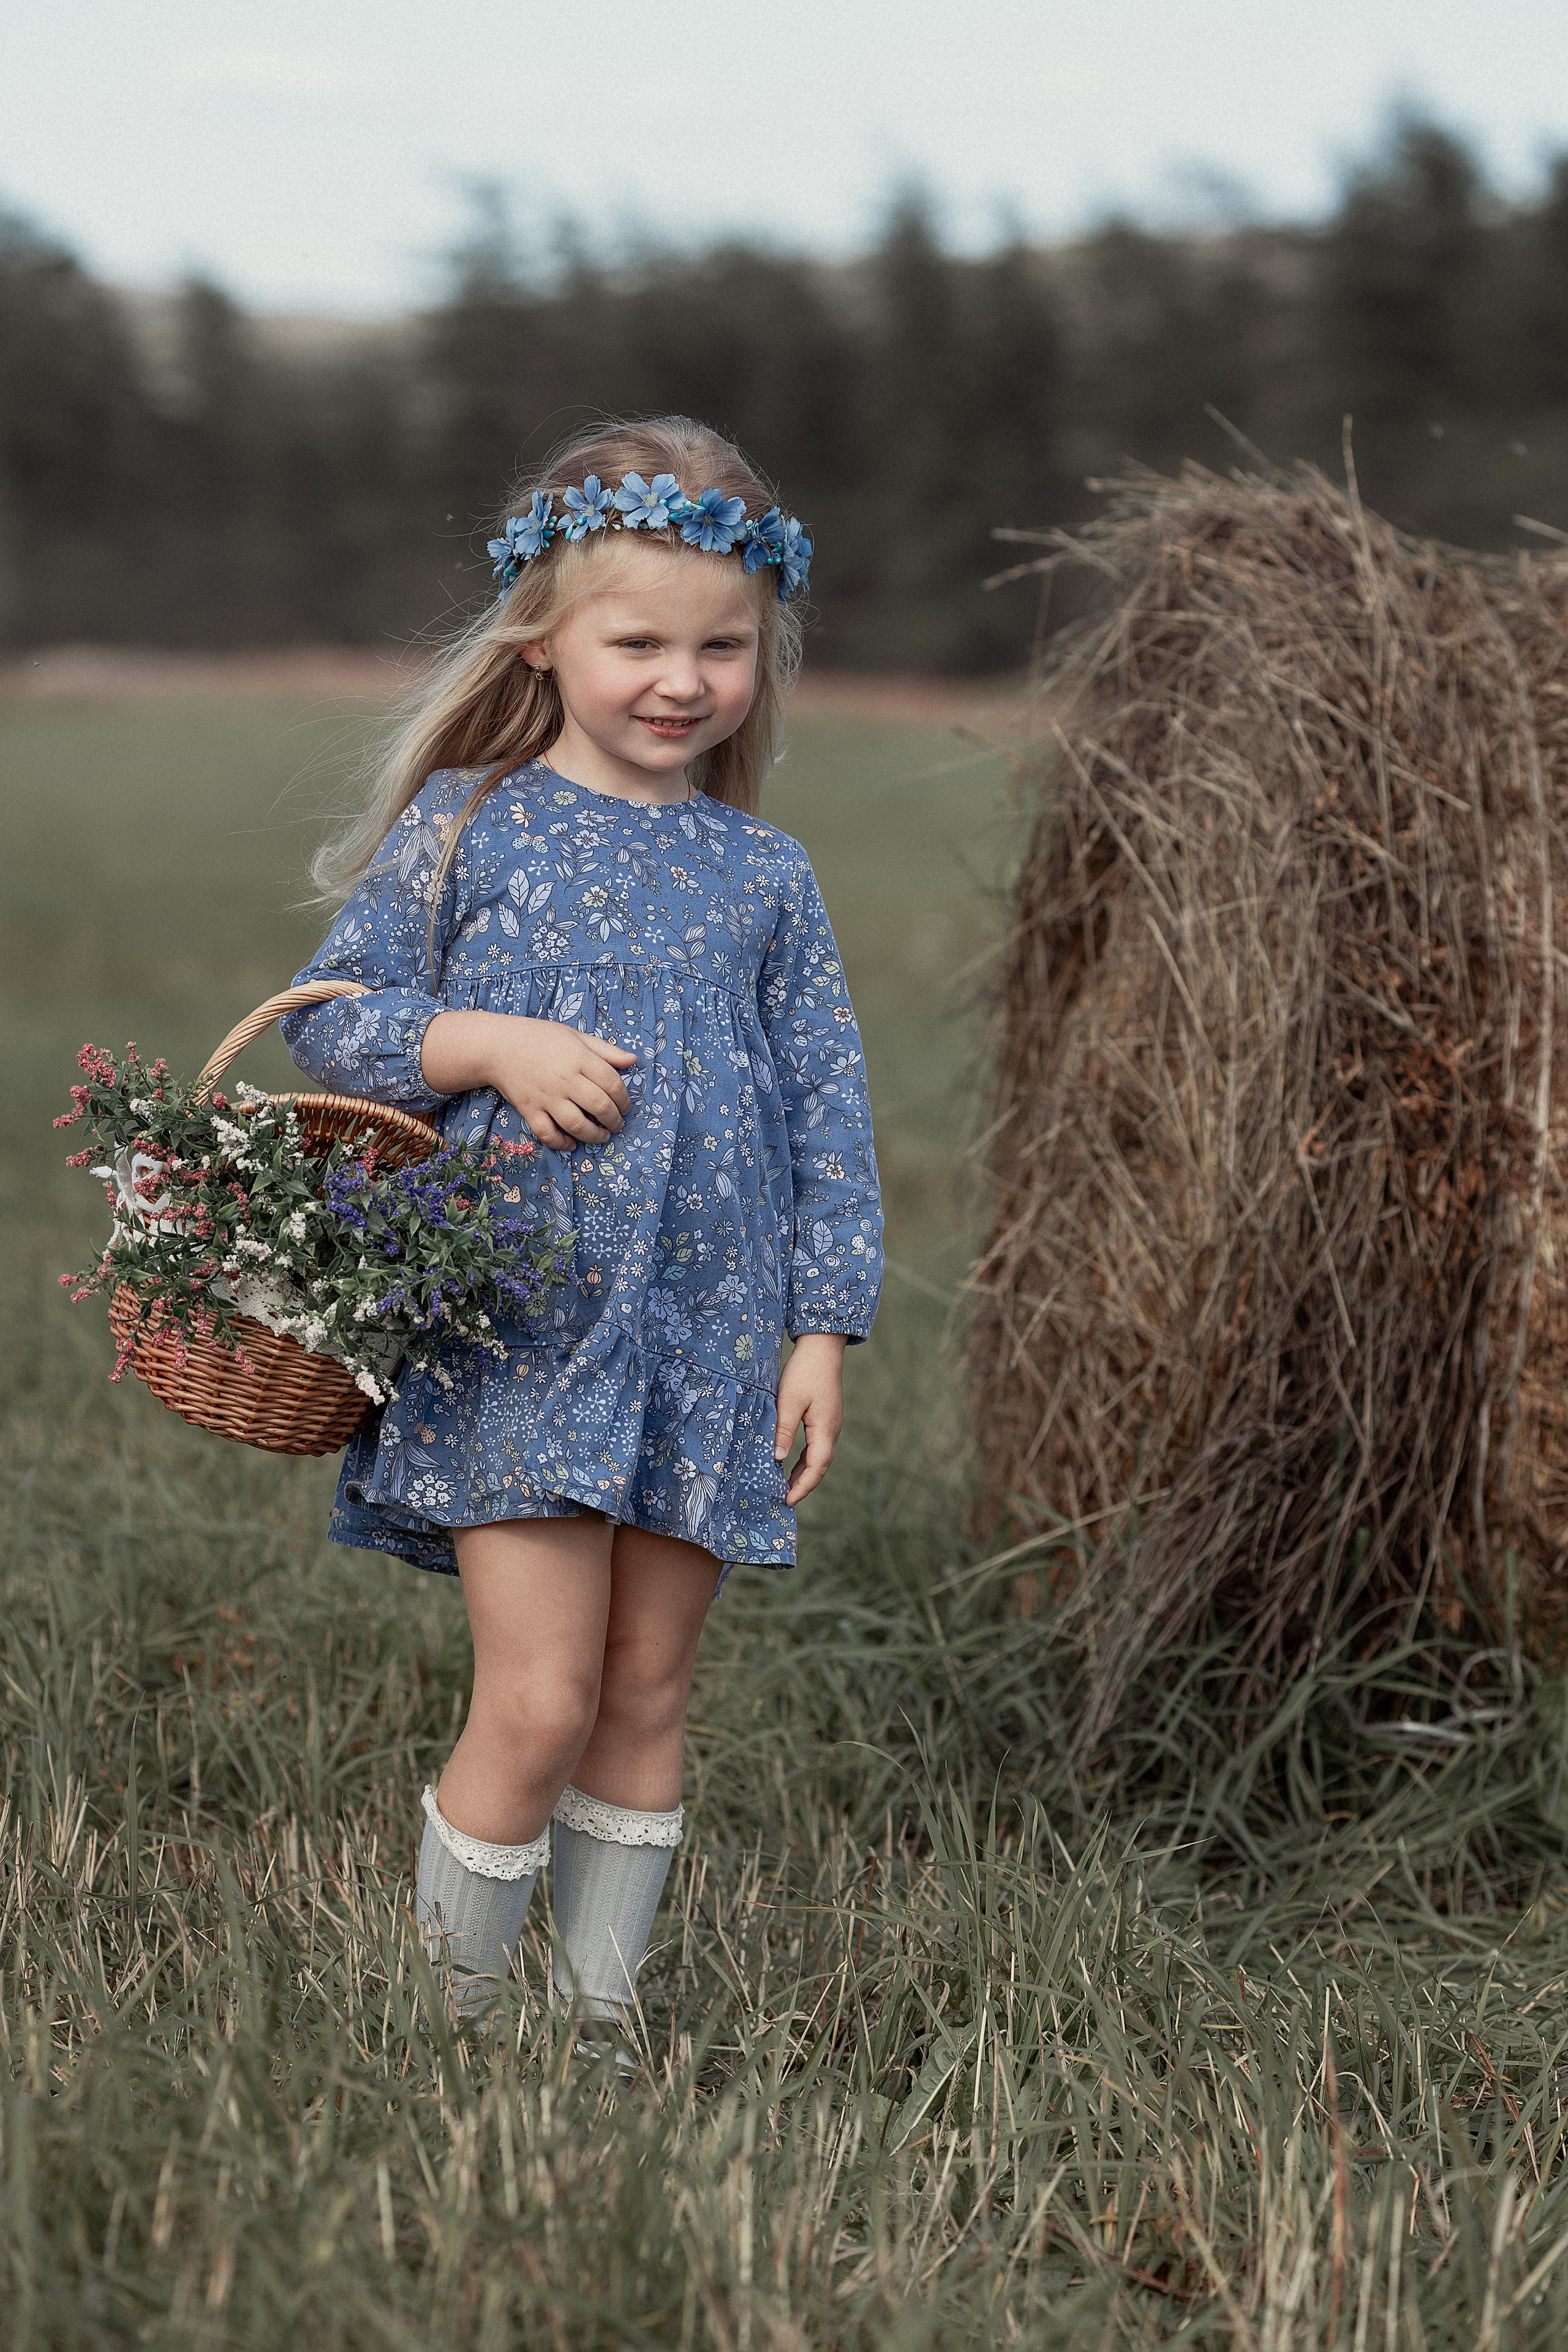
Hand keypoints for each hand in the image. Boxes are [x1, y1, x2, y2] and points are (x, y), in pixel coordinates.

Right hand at [421, 1010, 636, 1149]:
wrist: (498, 1046)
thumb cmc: (540, 1038)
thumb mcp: (575, 1036)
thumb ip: (606, 1051)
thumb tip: (634, 1061)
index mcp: (579, 1058)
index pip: (612, 1083)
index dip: (625, 1099)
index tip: (626, 1106)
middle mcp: (564, 1079)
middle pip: (599, 1106)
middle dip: (614, 1120)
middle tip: (617, 1124)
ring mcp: (546, 1096)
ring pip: (577, 1124)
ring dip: (594, 1135)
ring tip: (602, 1136)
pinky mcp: (529, 1109)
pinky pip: (547, 1133)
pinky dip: (561, 1143)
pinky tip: (571, 1143)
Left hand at [774, 1332, 846, 1505]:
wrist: (822, 1347)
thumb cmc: (804, 1371)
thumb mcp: (789, 1401)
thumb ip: (784, 1430)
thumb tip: (778, 1459)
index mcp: (825, 1429)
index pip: (816, 1467)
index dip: (802, 1486)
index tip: (787, 1501)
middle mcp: (832, 1430)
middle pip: (819, 1466)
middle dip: (803, 1485)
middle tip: (784, 1499)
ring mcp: (830, 1424)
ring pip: (818, 1457)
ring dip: (803, 1473)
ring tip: (785, 1487)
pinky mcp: (825, 1418)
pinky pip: (816, 1446)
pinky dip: (804, 1459)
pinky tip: (790, 1463)